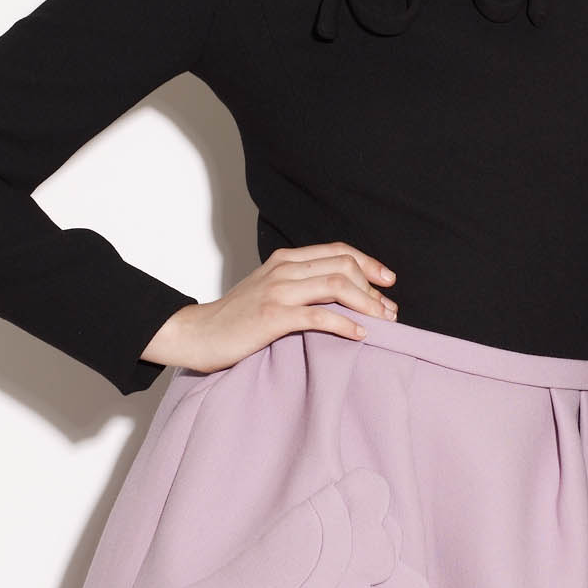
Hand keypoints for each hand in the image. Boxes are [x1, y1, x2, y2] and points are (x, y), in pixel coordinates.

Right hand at [139, 241, 397, 374]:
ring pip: (337, 286)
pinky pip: (320, 316)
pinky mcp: (273, 316)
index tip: (388, 282)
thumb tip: (341, 296)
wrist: (197, 333)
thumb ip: (299, 285)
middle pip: (344, 266)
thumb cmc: (236, 318)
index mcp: (285, 259)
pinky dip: (346, 324)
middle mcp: (284, 268)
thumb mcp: (269, 290)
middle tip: (390, 312)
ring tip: (383, 323)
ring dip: (367, 304)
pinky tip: (360, 335)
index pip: (338, 251)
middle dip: (374, 288)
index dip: (369, 263)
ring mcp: (278, 290)